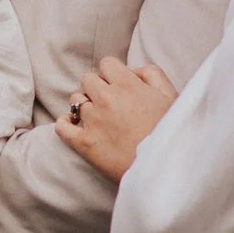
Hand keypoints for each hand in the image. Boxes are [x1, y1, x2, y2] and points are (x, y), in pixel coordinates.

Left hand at [54, 56, 178, 180]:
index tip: (119, 86)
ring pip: (75, 100)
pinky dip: (65, 124)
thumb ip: (152, 75)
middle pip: (87, 79)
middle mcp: (105, 98)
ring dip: (84, 106)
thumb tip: (133, 71)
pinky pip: (62, 126)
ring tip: (98, 118)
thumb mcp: (171, 96)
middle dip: (97, 87)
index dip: (112, 74)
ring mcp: (92, 120)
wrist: (166, 169)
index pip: (107, 64)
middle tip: (110, 103)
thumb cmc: (171, 132)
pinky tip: (74, 127)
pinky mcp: (83, 143)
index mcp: (127, 85)